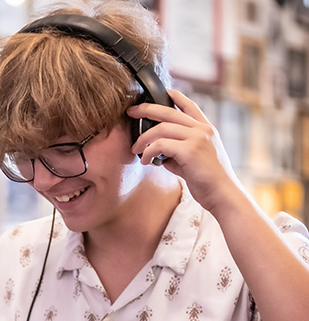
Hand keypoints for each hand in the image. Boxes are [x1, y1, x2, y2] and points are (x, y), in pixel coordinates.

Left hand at [128, 90, 242, 213]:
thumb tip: (159, 152)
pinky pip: (160, 145)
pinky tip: (145, 161)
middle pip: (169, 111)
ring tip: (135, 149)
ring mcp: (197, 138)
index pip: (189, 105)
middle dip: (146, 109)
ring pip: (161, 128)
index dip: (174, 96)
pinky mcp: (190, 150)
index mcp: (206, 129)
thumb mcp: (193, 162)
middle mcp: (202, 129)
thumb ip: (178, 152)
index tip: (161, 92)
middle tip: (131, 112)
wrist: (223, 195)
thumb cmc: (208, 182)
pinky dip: (148, 152)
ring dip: (143, 138)